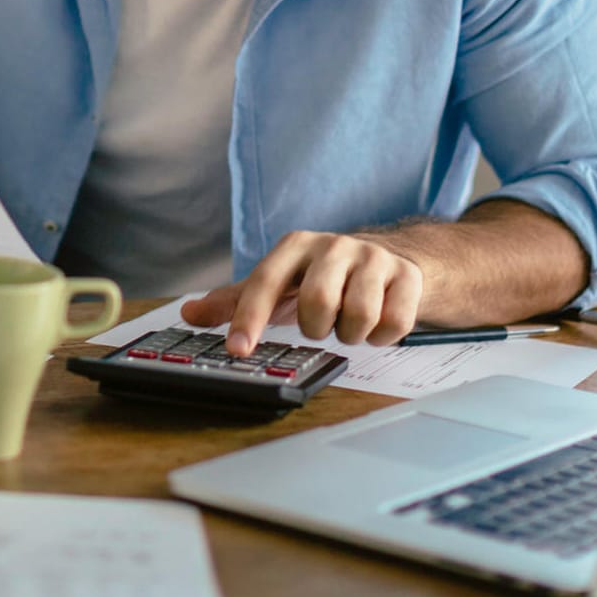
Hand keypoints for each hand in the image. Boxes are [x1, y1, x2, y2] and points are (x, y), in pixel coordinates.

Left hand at [178, 231, 423, 353]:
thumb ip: (234, 301)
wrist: (393, 260)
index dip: (249, 318)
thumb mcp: (279, 284)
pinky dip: (382, 337)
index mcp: (296, 246)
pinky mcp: (408, 275)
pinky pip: (393, 323)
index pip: (265, 282)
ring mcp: (374, 258)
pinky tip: (378, 324)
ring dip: (351, 334)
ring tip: (348, 323)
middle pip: (318, 302)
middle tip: (321, 325)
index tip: (237, 350)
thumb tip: (188, 313)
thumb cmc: (324, 277)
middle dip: (317, 327)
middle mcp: (334, 246)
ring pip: (359, 316)